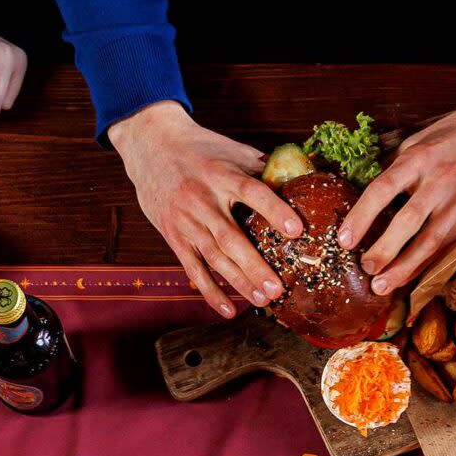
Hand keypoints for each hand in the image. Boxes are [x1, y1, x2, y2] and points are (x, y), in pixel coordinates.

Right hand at [107, 101, 303, 318]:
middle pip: (230, 237)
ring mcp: (185, 220)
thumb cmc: (200, 148)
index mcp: (221, 175)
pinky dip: (210, 290)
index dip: (274, 210)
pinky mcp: (173, 235)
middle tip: (278, 288)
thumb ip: (263, 167)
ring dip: (238, 282)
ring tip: (262, 300)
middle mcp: (202, 199)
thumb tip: (304, 177)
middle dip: (254, 266)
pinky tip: (228, 310)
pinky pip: (192, 267)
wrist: (151, 145)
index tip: (296, 230)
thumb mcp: (231, 149)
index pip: (251, 192)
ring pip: (213, 257)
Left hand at [338, 83, 455, 296]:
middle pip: (406, 222)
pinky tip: (412, 275)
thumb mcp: (425, 138)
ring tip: (382, 285)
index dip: (361, 217)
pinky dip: (428, 262)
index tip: (344, 239)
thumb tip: (374, 193)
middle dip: (382, 250)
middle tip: (364, 268)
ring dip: (404, 267)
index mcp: (420, 157)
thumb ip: (400, 165)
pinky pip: (449, 244)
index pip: (382, 190)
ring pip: (430, 241)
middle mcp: (440, 180)